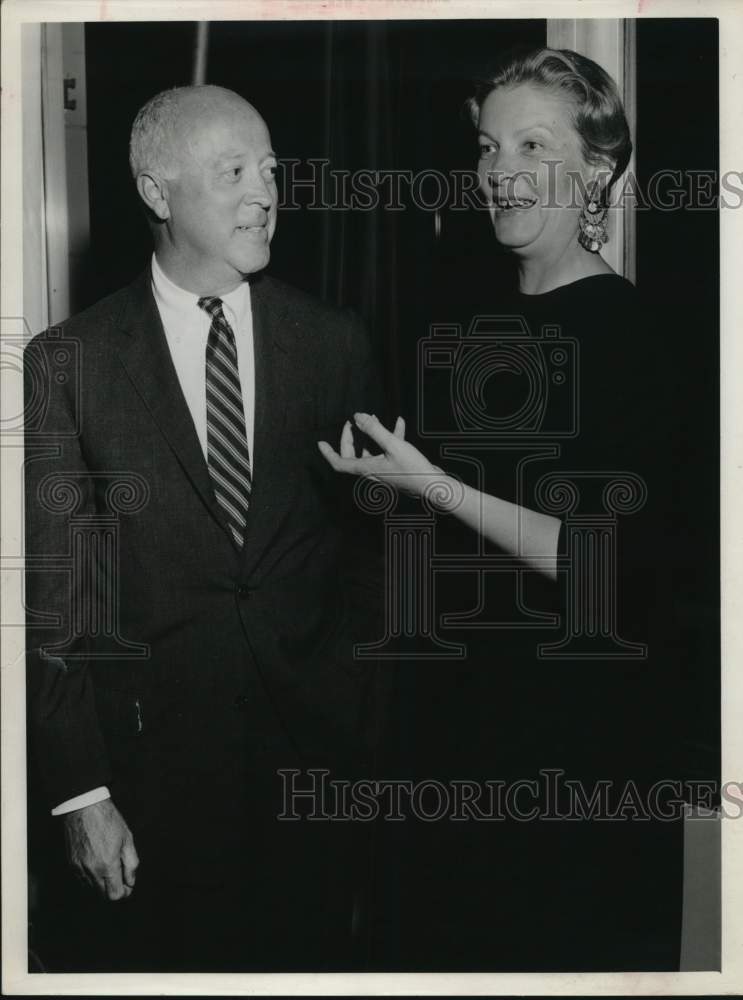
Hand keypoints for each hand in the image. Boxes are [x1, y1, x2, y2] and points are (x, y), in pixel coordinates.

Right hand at [62, 799, 138, 900]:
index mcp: (107, 865)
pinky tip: (97, 863)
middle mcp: (91, 871)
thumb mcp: (127, 839)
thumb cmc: (108, 820)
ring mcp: (79, 868)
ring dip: (102, 884)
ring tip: (109, 866)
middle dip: (113, 889)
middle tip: (121, 876)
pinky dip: (91, 877)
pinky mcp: (71, 864)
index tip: (128, 884)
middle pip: (103, 895)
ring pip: (92, 888)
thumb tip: (131, 881)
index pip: (115, 895)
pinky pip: (82, 880)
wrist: (84, 808)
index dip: (124, 892)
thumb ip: (131, 863)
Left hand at [318, 413, 445, 498]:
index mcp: (366, 469)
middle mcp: (371, 472)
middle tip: (351, 424)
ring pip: (370, 452)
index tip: (321, 443)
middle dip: (350, 438)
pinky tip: (399, 424)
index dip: (328, 453)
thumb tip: (357, 417)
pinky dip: (390, 438)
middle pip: (352, 456)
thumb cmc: (412, 468)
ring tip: (374, 419)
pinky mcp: (395, 469)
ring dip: (371, 436)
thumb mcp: (392, 445)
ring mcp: (383, 471)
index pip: (339, 463)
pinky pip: (387, 452)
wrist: (433, 485)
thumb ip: (374, 430)